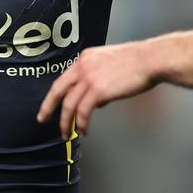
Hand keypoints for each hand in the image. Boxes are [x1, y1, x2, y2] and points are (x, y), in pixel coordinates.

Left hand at [37, 43, 159, 137]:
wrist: (149, 60)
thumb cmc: (138, 62)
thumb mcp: (111, 64)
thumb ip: (100, 79)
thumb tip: (97, 101)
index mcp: (85, 58)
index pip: (65, 78)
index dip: (56, 94)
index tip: (51, 104)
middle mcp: (83, 66)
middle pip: (58, 90)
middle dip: (48, 107)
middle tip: (42, 119)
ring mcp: (89, 78)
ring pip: (69, 104)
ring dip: (66, 122)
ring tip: (67, 134)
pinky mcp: (97, 90)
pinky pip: (83, 112)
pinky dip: (81, 123)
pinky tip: (84, 130)